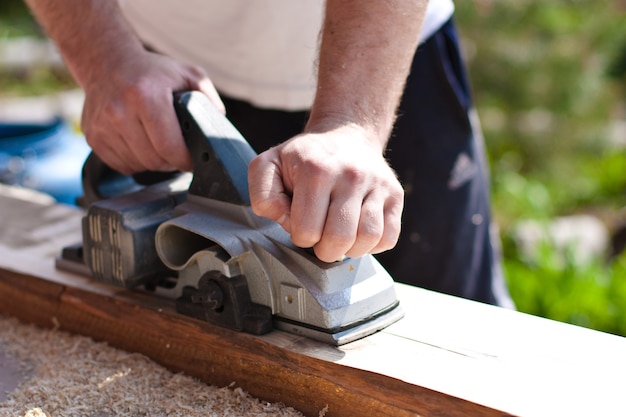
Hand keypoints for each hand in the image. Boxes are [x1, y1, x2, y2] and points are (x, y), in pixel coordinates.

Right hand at [81, 49, 223, 174]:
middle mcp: (120, 111)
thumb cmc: (152, 72)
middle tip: (178, 153)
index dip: (186, 160)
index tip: (193, 160)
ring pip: (138, 165)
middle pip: (154, 160)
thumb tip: (218, 126)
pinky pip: (121, 165)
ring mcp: (102, 126)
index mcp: (146, 97)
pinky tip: (140, 144)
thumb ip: (208, 100)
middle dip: (171, 162)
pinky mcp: (93, 136)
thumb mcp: (188, 75)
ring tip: (158, 145)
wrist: (107, 63)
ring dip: (153, 162)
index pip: (169, 148)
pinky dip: (135, 161)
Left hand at [248, 125, 403, 261]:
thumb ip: (263, 194)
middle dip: (324, 250)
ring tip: (340, 236)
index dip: (300, 235)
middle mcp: (351, 175)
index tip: (301, 222)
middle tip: (320, 238)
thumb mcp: (269, 164)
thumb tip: (284, 219)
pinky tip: (359, 233)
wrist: (346, 134)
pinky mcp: (395, 194)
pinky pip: (389, 237)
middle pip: (339, 239)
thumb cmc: (305, 157)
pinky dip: (373, 245)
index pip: (307, 231)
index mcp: (316, 170)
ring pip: (368, 239)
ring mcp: (377, 184)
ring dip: (350, 249)